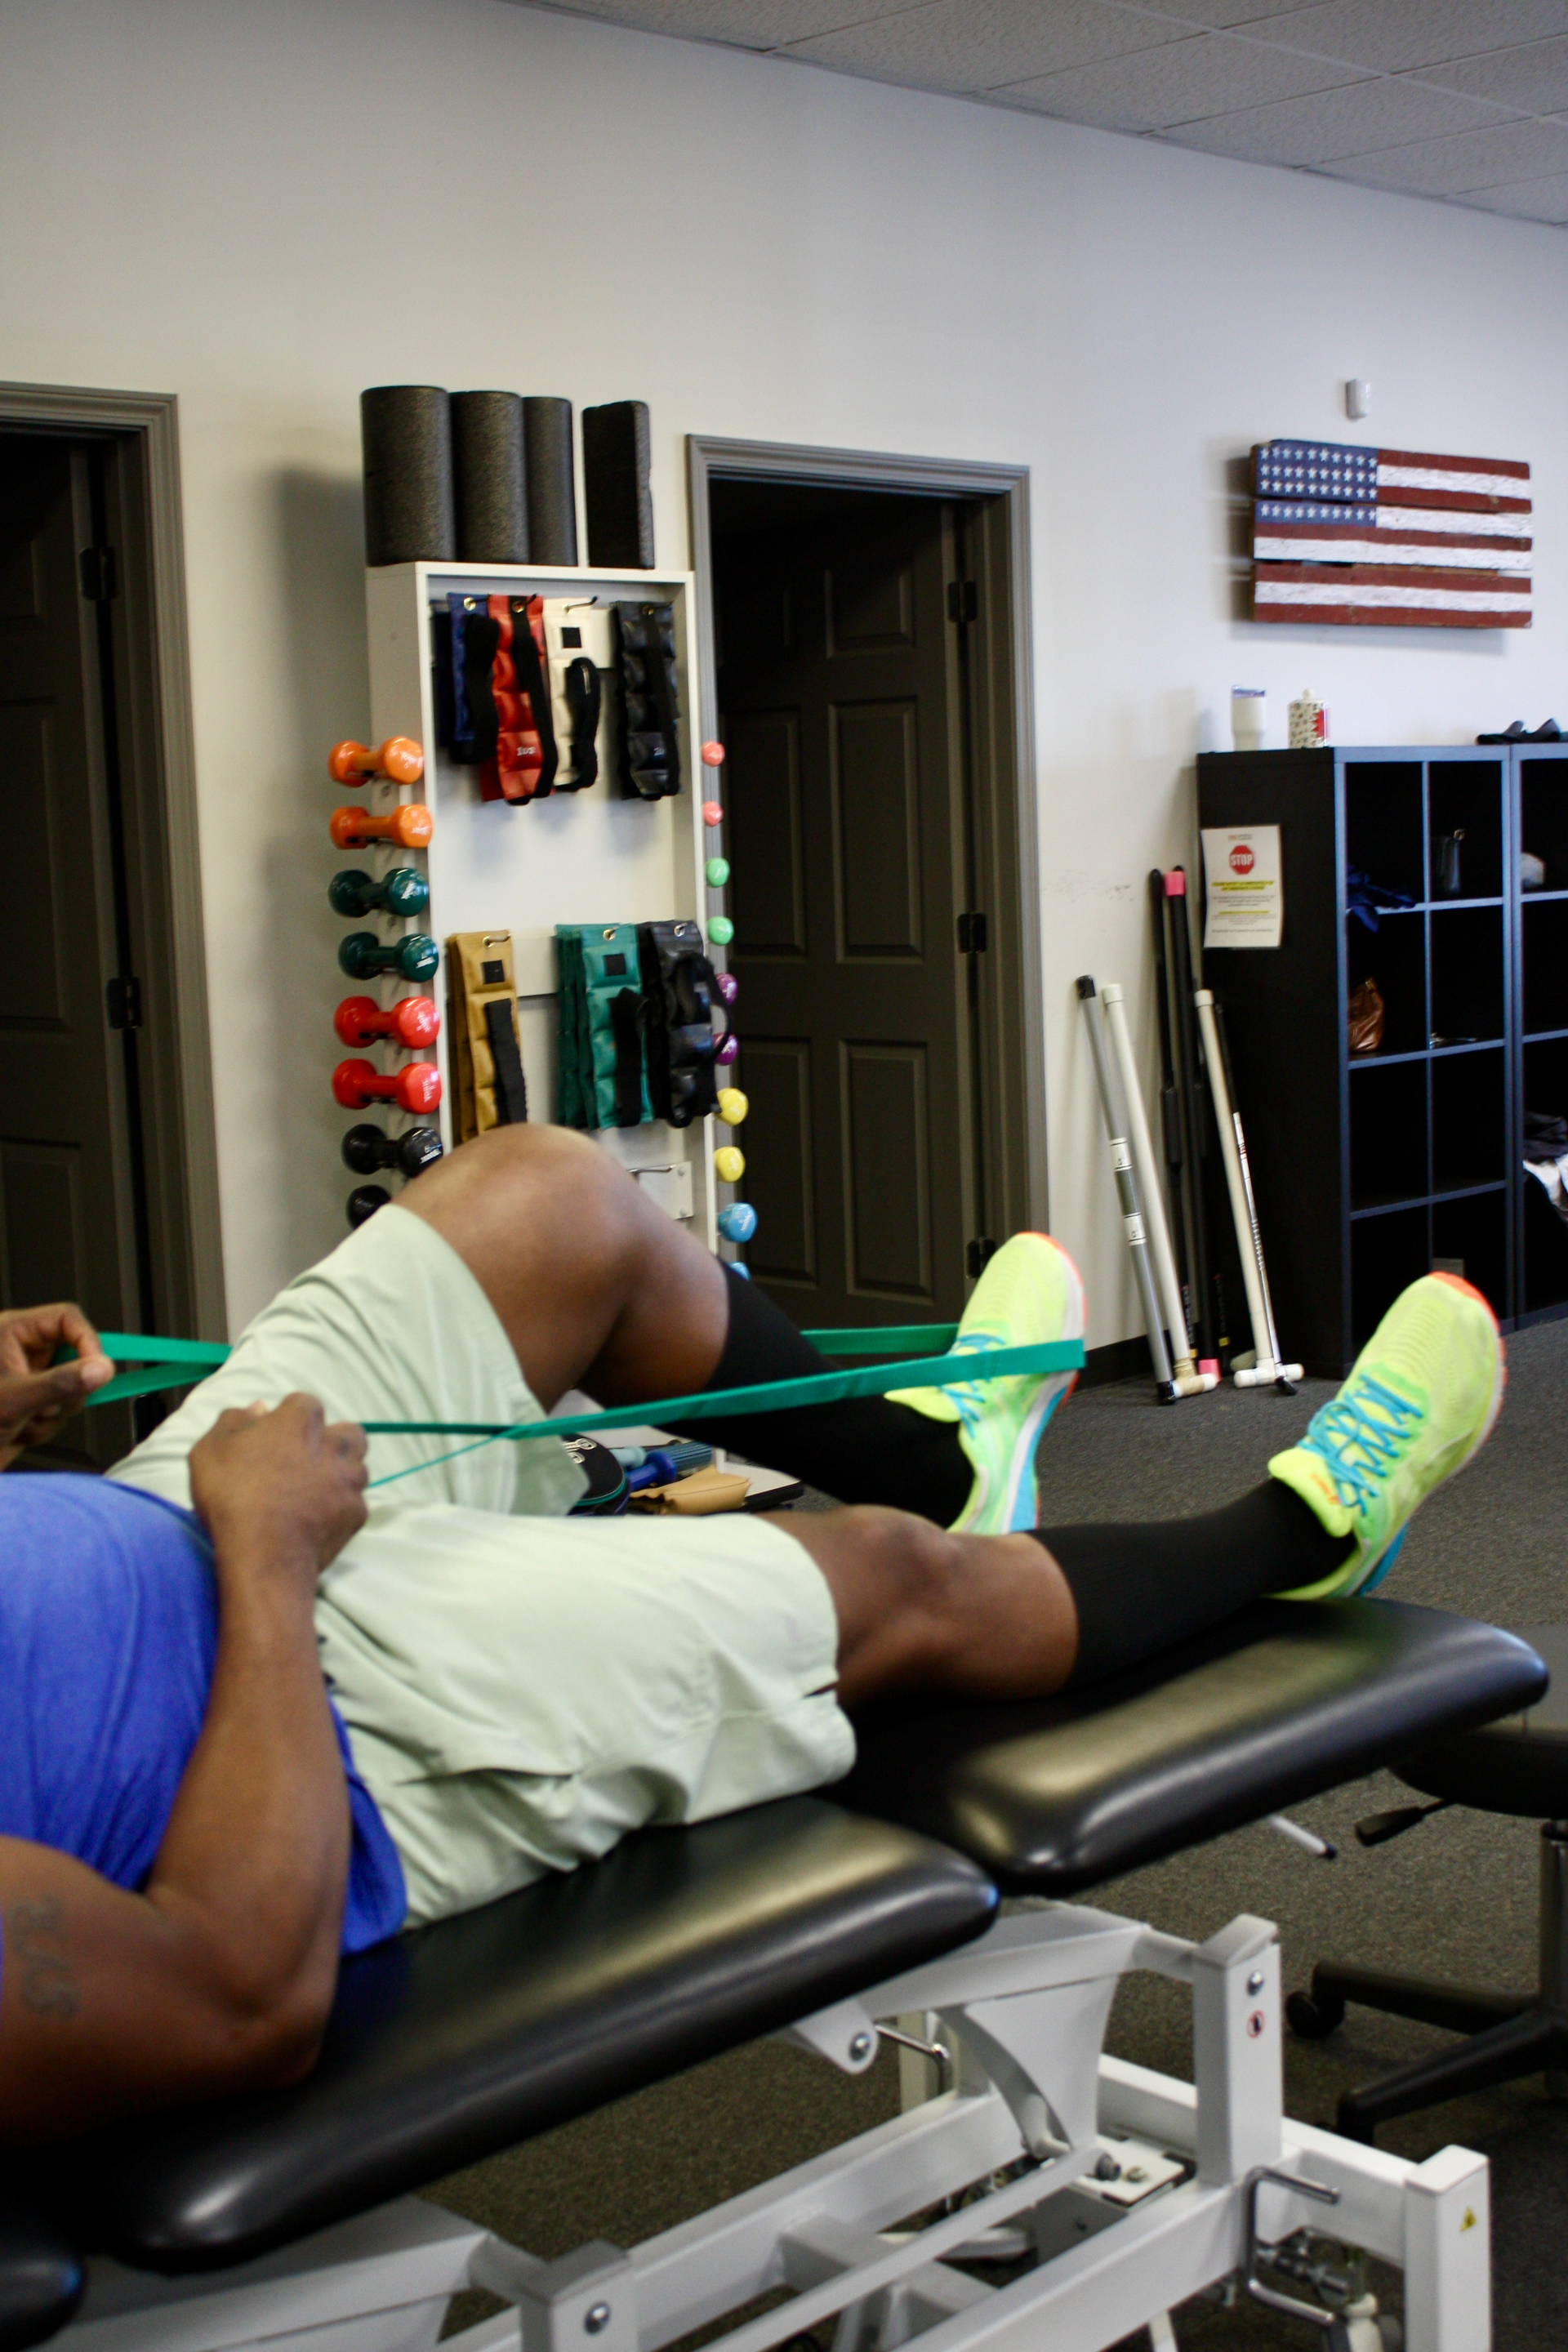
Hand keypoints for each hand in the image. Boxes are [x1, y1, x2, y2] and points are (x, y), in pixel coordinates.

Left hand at [0, 1305, 112, 1467]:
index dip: (87, 1341)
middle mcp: (22, 1350)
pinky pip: (60, 1408)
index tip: (97, 1369)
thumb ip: (60, 1383)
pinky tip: (22, 1430)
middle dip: (66, 1390)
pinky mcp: (32, 1400)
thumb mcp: (15, 1398)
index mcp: (12, 1331)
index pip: (66, 1319)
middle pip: (75, 1356)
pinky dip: (45, 1425)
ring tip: (25, 1422)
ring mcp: (28, 1376)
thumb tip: (101, 1369)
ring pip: (70, 1387)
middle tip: (51, 1405)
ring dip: (53, 1413)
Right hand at [188, 1395, 368, 1587]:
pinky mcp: (358, 1512)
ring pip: (356, 1467)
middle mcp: (335, 1443)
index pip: (304, 1404)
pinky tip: (318, 1519)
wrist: (263, 1554)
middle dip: (331, 1442)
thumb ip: (235, 1420)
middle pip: (345, 1433)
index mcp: (301, 1420)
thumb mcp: (211, 1450)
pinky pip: (354, 1503)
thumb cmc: (232, 1496)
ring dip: (339, 1474)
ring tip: (312, 1493)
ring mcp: (351, 1479)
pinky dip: (339, 1508)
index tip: (272, 1441)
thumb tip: (258, 1408)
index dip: (288, 1421)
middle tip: (303, 1464)